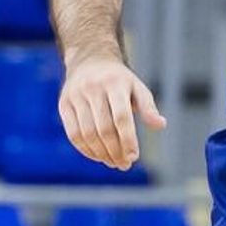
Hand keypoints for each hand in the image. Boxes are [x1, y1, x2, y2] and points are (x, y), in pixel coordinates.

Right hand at [58, 53, 166, 170]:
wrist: (90, 60)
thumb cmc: (120, 80)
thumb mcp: (137, 87)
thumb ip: (148, 107)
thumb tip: (161, 125)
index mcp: (116, 83)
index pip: (122, 117)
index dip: (128, 140)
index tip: (134, 157)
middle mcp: (93, 88)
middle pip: (104, 128)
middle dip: (115, 151)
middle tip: (124, 165)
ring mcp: (76, 96)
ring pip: (87, 133)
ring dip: (101, 153)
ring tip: (113, 163)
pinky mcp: (63, 104)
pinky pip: (73, 133)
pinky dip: (85, 149)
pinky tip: (98, 157)